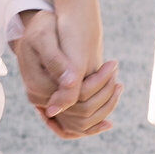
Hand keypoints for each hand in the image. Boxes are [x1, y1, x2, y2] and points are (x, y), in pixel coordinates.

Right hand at [10, 0, 121, 139]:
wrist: (37, 32)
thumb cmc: (41, 29)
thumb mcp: (44, 37)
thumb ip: (55, 61)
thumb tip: (71, 83)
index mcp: (37, 87)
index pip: (75, 97)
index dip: (98, 83)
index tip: (113, 65)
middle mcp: (40, 101)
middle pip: (81, 113)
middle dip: (104, 95)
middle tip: (116, 72)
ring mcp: (48, 105)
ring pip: (82, 122)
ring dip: (104, 107)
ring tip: (117, 83)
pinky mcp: (57, 104)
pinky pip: (77, 124)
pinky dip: (95, 120)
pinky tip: (110, 107)